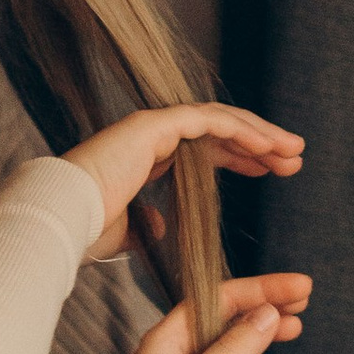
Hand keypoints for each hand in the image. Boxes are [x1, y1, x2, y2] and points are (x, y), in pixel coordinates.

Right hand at [64, 102, 303, 257]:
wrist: (59, 220)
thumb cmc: (84, 230)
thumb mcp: (127, 232)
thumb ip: (147, 226)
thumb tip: (161, 228)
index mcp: (147, 157)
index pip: (204, 149)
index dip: (240, 156)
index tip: (270, 169)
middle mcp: (151, 136)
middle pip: (219, 131)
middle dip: (259, 142)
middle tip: (294, 158)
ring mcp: (151, 127)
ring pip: (219, 120)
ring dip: (260, 134)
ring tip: (293, 150)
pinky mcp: (152, 125)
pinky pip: (208, 121)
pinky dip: (240, 131)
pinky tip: (268, 147)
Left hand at [83, 274, 311, 353]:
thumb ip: (235, 349)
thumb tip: (269, 314)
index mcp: (168, 339)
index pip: (220, 297)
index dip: (262, 289)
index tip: (302, 287)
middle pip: (226, 318)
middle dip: (265, 306)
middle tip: (305, 301)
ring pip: (230, 350)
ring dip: (261, 339)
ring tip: (296, 331)